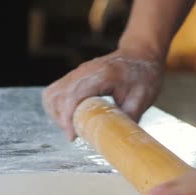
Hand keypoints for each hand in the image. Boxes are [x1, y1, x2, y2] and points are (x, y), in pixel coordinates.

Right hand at [42, 49, 162, 139]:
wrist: (140, 54)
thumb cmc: (143, 75)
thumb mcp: (142, 99)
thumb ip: (127, 119)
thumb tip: (117, 140)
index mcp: (101, 75)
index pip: (73, 96)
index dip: (68, 118)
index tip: (72, 136)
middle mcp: (84, 71)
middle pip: (57, 96)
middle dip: (61, 119)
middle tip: (75, 134)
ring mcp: (76, 73)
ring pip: (51, 94)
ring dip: (56, 114)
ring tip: (72, 127)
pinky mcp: (74, 77)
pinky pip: (55, 92)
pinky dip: (57, 107)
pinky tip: (70, 117)